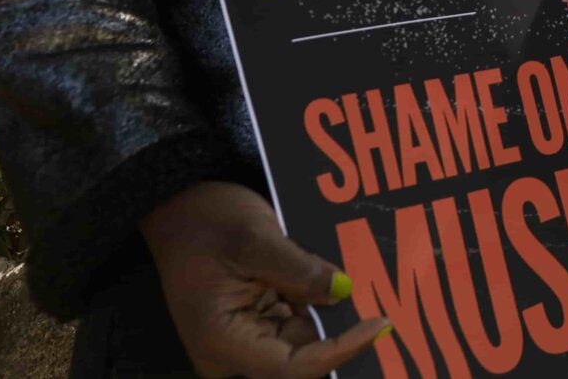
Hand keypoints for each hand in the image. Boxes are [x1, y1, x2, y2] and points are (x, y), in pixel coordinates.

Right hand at [140, 181, 387, 378]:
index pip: (290, 368)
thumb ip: (300, 271)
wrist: (180, 205)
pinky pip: (299, 319)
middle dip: (341, 335)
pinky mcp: (258, 318)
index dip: (338, 352)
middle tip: (387, 311)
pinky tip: (346, 283)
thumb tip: (344, 291)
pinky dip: (320, 301)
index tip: (379, 325)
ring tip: (372, 292)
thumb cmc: (207, 221)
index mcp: (223, 341)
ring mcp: (246, 335)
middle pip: (300, 359)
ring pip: (305, 339)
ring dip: (334, 318)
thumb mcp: (256, 240)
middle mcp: (233, 351)